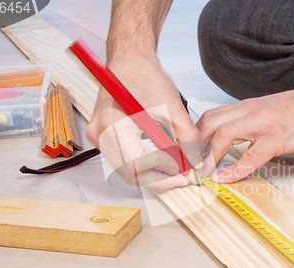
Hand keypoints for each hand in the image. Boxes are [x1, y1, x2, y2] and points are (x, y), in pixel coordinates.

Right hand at [86, 58, 200, 188]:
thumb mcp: (173, 106)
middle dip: (159, 178)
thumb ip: (187, 137)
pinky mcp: (105, 139)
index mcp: (112, 123)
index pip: (136, 163)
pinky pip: (125, 162)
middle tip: (182, 177)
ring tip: (176, 168)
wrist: (131, 63)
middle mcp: (99, 133)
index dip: (162, 171)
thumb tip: (194, 162)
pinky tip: (164, 160)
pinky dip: (146, 166)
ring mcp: (99, 137)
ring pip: (127, 171)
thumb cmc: (146, 77)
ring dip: (153, 174)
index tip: (183, 169)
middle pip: (130, 173)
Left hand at [196, 81, 293, 182]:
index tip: (192, 156)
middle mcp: (253, 111)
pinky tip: (227, 179)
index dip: (196, 137)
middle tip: (190, 167)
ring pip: (224, 134)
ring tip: (203, 174)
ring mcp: (266, 122)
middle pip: (209, 122)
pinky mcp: (281, 136)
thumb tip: (242, 140)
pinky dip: (236, 169)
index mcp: (251, 107)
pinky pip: (253, 154)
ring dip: (208, 156)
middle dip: (194, 146)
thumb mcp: (276, 112)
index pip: (212, 116)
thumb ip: (257, 122)